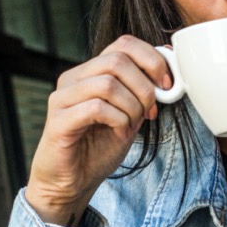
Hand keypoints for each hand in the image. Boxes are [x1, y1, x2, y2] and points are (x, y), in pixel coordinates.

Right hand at [25, 36, 169, 225]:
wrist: (72, 182)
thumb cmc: (98, 148)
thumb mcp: (130, 114)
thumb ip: (142, 92)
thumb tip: (168, 69)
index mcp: (90, 72)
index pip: (124, 44)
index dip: (152, 60)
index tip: (166, 85)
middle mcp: (73, 78)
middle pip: (117, 60)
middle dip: (144, 87)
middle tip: (149, 111)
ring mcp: (62, 98)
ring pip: (108, 84)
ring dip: (131, 107)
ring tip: (132, 125)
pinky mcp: (58, 120)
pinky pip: (96, 108)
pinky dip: (118, 121)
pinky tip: (120, 133)